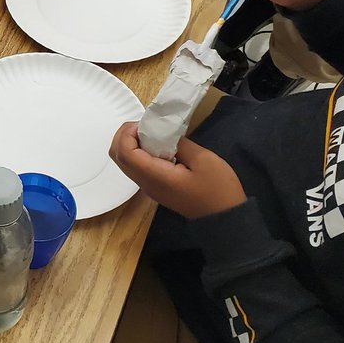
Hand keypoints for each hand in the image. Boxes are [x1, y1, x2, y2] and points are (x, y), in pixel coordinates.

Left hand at [110, 122, 245, 218]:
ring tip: (151, 133)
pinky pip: (137, 168)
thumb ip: (179, 144)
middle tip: (144, 126)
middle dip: (124, 137)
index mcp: (155, 177)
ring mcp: (149, 188)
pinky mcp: (156, 189)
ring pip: (126, 163)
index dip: (126, 134)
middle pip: (118, 157)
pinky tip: (157, 146)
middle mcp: (146, 184)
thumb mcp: (203, 160)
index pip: (124, 153)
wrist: (225, 220)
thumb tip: (164, 134)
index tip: (143, 123)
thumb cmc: (218, 190)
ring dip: (131, 145)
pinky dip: (138, 153)